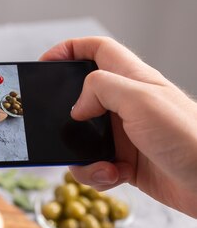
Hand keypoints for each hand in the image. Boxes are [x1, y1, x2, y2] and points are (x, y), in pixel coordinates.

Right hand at [40, 37, 196, 217]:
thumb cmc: (188, 137)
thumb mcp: (141, 100)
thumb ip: (101, 89)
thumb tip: (76, 106)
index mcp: (133, 80)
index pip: (97, 50)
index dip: (70, 50)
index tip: (45, 62)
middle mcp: (127, 105)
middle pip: (82, 99)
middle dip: (66, 116)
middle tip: (54, 127)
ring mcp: (126, 135)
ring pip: (83, 139)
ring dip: (82, 157)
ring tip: (101, 165)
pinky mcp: (126, 163)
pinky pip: (95, 166)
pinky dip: (97, 174)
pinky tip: (114, 176)